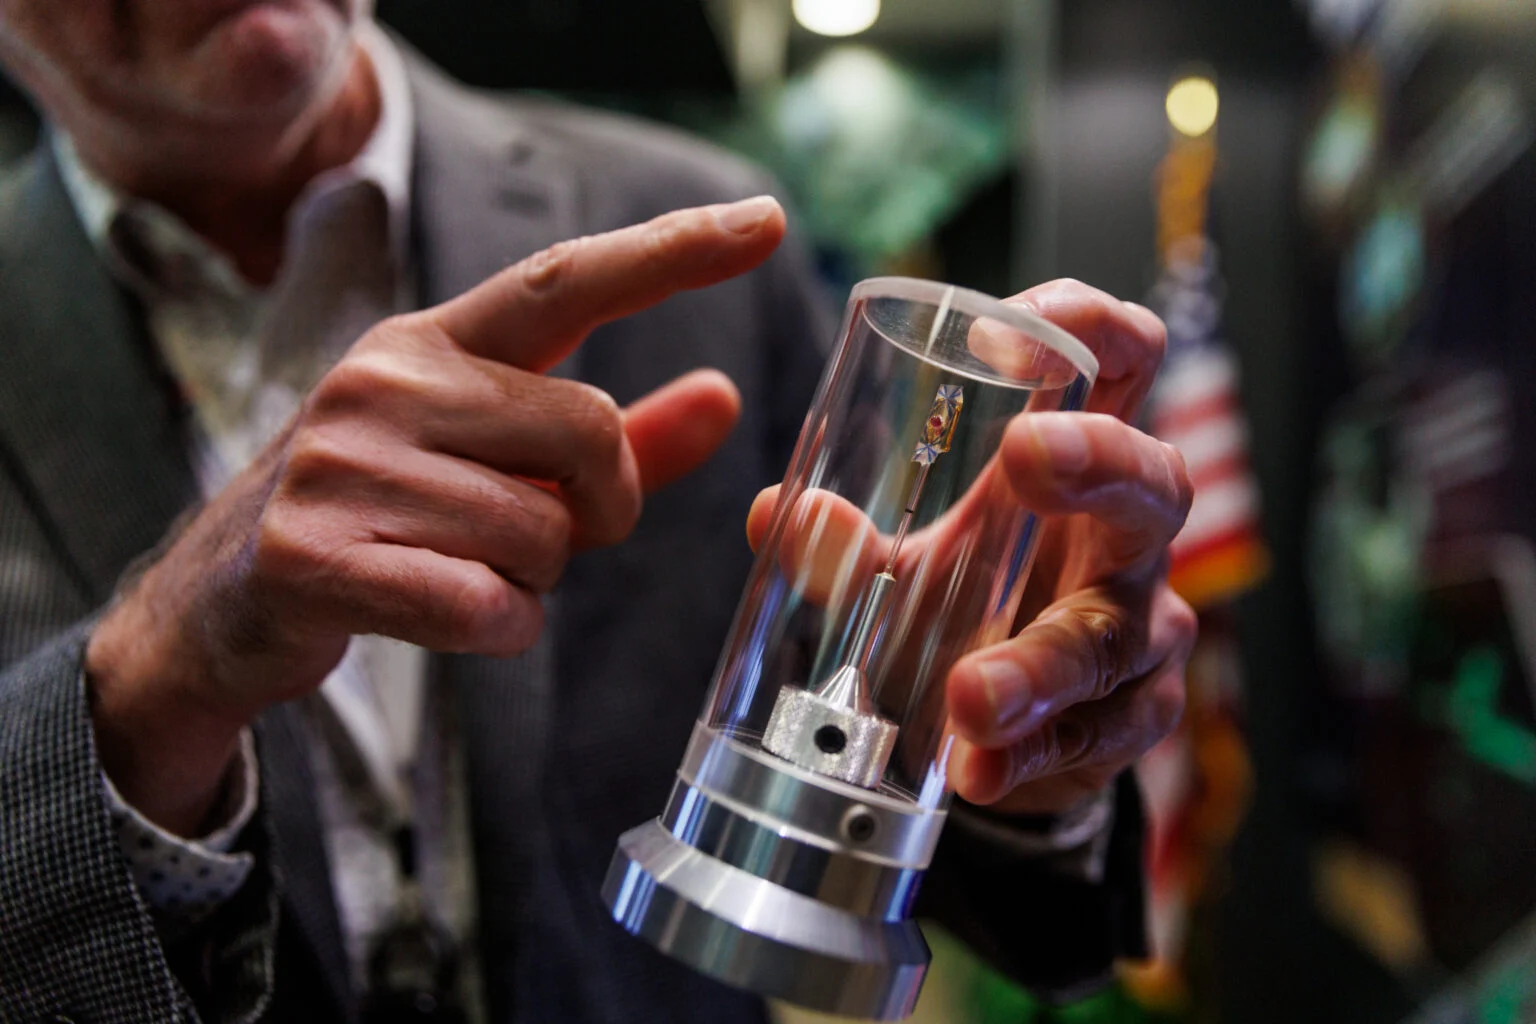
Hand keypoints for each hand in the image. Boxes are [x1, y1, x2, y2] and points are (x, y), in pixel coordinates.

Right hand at [86, 196, 787, 833]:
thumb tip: (725, 396)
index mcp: (434, 342)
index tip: (767, 220)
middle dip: (603, 507)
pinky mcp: (315, 554)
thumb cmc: (390, 517)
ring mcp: (342, 463)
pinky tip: (443, 616)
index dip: (674, 251)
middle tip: (553, 535)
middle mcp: (386, 379)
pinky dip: (496, 631)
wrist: (225, 603)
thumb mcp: (500, 464)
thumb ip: (617, 438)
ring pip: (542, 536)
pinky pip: (486, 608)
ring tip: (462, 570)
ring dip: (534, 582)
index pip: (568, 279)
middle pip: (589, 431)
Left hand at [746, 280, 1194, 816]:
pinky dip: (1031, 753)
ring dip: (1040, 662)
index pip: (1122, 361)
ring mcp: (1145, 627)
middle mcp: (1129, 534)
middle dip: (1095, 460)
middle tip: (1026, 461)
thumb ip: (848, 542)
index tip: (1004, 334)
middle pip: (1153, 475)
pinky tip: (979, 769)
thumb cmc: (976, 599)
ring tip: (969, 695)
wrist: (1018, 724)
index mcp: (1078, 460)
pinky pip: (1102, 732)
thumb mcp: (911, 563)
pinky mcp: (1137, 715)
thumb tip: (777, 512)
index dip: (1087, 326)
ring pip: (1117, 631)